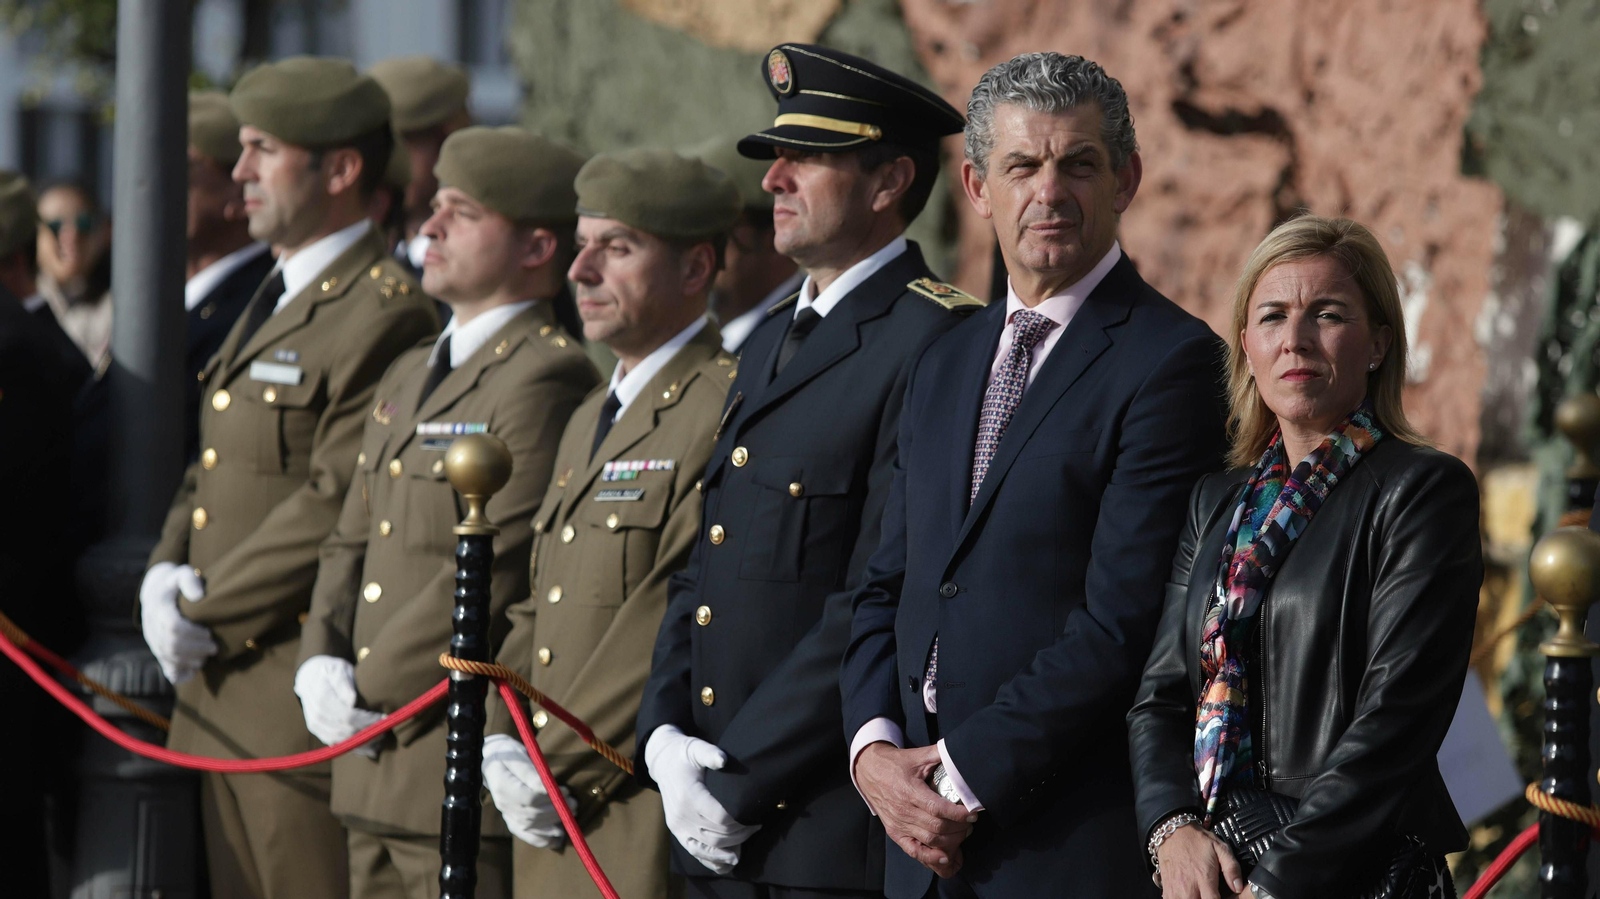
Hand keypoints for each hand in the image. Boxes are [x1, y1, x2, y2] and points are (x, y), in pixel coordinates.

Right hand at [138, 562, 214, 684]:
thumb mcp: (182, 574)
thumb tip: (199, 596)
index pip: (173, 627)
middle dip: (196, 648)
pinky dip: (180, 674)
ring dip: (191, 660)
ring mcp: (153, 640)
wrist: (155, 591)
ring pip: (169, 658)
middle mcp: (152, 627)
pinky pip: (166, 668)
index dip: (193, 633)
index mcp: (159, 608)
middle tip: (215, 647)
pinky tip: (194, 672)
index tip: (208, 632)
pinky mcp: (157, 650)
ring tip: (208, 655)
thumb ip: (190, 581)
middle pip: (172, 645)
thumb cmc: (175, 583)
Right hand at [293, 655, 385, 758]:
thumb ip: (344, 684)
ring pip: (342, 742)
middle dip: (368, 732)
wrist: (310, 677)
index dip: (367, 719)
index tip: (384, 717)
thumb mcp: (338, 670)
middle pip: (346, 730)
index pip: (348, 715)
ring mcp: (317, 726)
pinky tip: (370, 749)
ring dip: (363, 743)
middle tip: (386, 729)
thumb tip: (352, 700)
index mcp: (322, 698)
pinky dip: (354, 748)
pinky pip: (338, 745)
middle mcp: (317, 715)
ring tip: (381, 740)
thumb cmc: (330, 671)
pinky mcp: (319, 733)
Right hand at [482, 733, 577, 847]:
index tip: (565, 790)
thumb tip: (547, 786)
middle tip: (574, 803)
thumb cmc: (508, 754)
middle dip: (556, 811)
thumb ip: (531, 772)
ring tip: (570, 814)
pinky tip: (557, 837)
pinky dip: (542, 839)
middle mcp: (503, 803)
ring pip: (531, 826)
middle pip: (532, 814)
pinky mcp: (511, 820)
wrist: (493, 762)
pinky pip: (525, 835)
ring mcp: (506, 814)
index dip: (549, 797)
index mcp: (502, 785)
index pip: (529, 798)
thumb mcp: (518, 755)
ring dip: (553, 823)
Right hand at [644, 725, 760, 873]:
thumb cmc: (683, 754)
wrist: (662, 762)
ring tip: (744, 851)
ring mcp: (677, 825)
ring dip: (726, 853)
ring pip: (706, 849)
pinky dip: (710, 860)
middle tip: (755, 828)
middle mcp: (681, 815)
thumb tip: (723, 760)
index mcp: (689, 796)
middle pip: (716, 836)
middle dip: (739, 836)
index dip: (740, 823)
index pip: (720, 819)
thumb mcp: (696, 748)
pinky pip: (694, 851)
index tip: (755, 818)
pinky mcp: (676, 830)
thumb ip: (710, 754)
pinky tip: (726, 863)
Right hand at [853, 742, 972, 878]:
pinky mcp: (895, 832)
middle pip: (937, 827)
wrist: (869, 771)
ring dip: (951, 841)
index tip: (973, 813)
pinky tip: (946, 856)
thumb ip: (939, 753)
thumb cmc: (895, 764)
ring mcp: (899, 824)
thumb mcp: (917, 755)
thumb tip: (959, 751)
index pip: (938, 809)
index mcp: (910, 791)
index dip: (958, 814)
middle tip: (970, 823)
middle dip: (959, 828)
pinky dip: (931, 857)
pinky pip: (914, 850)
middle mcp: (904, 811)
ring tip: (963, 833)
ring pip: (930, 840)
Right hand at [1154, 822, 1244, 898]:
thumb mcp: (1220, 848)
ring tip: (1199, 895)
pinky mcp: (1167, 888)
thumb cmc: (1197, 840)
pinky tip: (1186, 895)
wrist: (1172, 831)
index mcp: (1204, 877)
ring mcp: (1175, 888)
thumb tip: (1238, 886)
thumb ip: (1232, 868)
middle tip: (1208, 894)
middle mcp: (1189, 886)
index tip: (1220, 896)